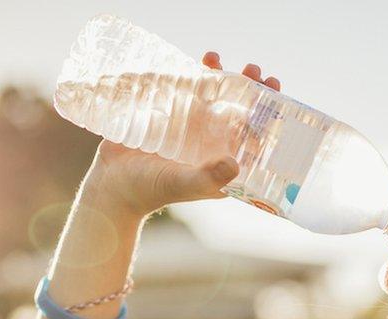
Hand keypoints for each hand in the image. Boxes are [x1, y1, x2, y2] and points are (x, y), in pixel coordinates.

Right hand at [81, 52, 282, 219]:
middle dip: (250, 89)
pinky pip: (187, 90)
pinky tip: (201, 61)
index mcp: (225, 162)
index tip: (276, 95)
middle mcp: (212, 144)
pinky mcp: (170, 116)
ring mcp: (191, 128)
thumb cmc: (150, 191)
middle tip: (254, 71)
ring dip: (222, 76)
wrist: (111, 185)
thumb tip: (235, 163)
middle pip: (239, 111)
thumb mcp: (182, 184)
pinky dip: (195, 74)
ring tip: (218, 59)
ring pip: (214, 96)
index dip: (269, 116)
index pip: (255, 137)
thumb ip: (208, 178)